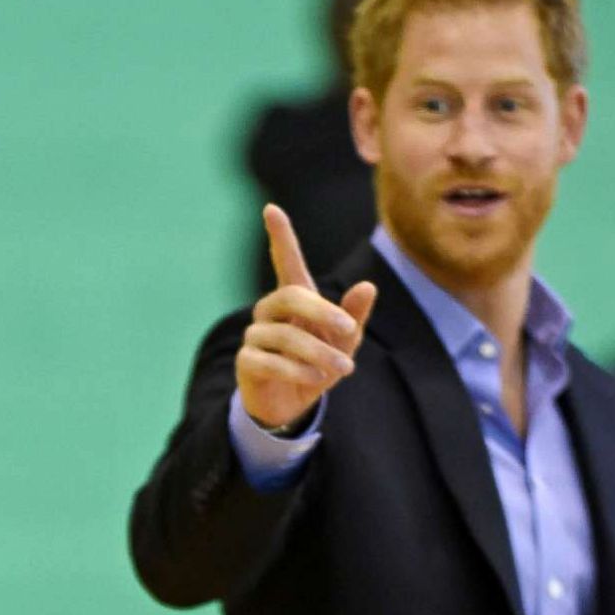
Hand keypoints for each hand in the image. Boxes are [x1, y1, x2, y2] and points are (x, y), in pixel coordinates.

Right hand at [237, 204, 377, 428]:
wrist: (291, 406)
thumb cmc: (317, 364)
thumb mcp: (344, 342)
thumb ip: (354, 316)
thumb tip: (368, 285)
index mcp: (294, 300)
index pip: (286, 262)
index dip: (280, 236)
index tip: (271, 208)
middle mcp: (269, 311)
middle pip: (290, 296)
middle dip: (322, 312)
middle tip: (349, 332)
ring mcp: (255, 336)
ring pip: (283, 335)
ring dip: (317, 352)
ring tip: (343, 369)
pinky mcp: (247, 362)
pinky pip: (269, 361)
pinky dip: (296, 371)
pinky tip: (315, 380)